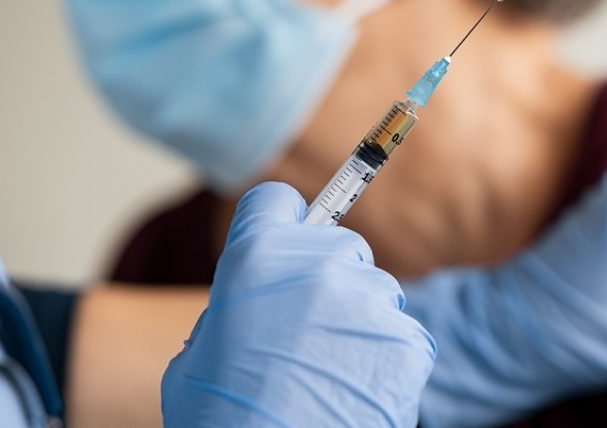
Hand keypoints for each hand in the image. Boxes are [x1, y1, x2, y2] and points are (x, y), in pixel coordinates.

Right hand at [161, 182, 435, 427]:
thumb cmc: (224, 418)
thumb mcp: (201, 350)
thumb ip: (237, 305)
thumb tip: (260, 300)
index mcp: (256, 258)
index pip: (276, 201)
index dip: (279, 222)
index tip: (286, 240)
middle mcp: (318, 266)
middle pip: (340, 246)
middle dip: (328, 278)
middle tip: (307, 328)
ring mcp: (367, 300)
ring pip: (376, 290)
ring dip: (360, 319)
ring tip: (331, 368)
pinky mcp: (405, 339)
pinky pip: (402, 333)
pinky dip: (386, 357)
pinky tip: (357, 386)